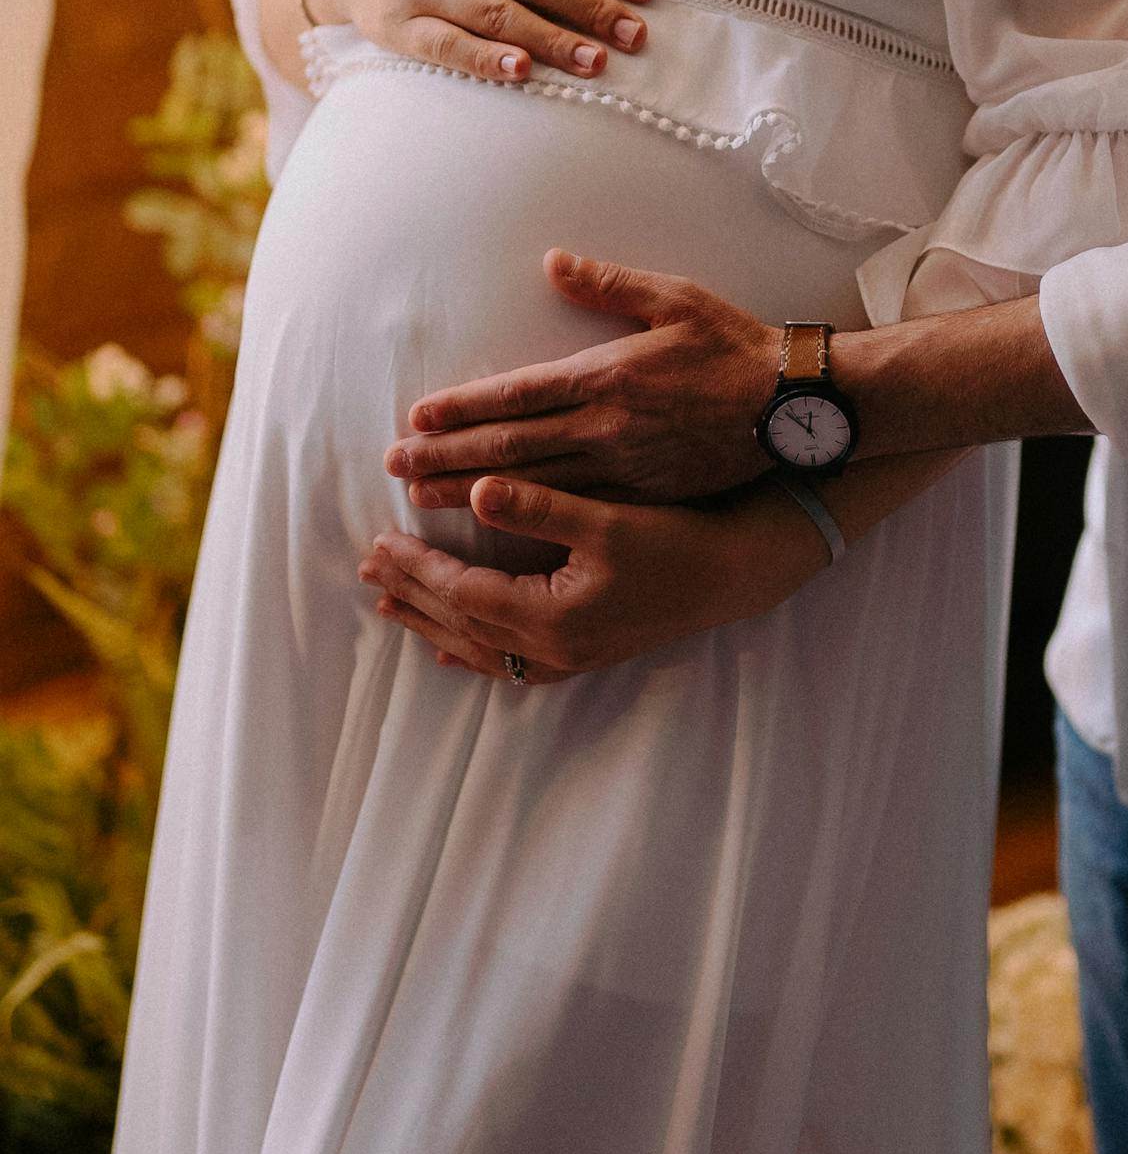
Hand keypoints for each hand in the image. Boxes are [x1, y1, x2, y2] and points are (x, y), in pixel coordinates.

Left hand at [360, 471, 826, 679]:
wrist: (735, 577)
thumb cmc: (677, 541)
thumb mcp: (609, 518)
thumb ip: (540, 507)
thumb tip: (476, 491)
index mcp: (553, 616)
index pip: (463, 593)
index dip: (418, 568)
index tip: (380, 539)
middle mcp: (553, 650)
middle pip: (462, 625)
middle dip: (412, 594)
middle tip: (367, 567)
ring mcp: (568, 660)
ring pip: (479, 648)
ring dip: (432, 625)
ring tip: (390, 606)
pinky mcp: (583, 655)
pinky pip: (508, 662)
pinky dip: (472, 652)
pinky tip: (452, 652)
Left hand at [386, 253, 783, 508]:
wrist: (794, 408)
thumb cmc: (735, 346)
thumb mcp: (676, 298)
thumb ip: (609, 284)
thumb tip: (553, 263)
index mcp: (608, 376)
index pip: (517, 395)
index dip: (463, 407)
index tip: (417, 418)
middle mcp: (606, 427)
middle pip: (510, 447)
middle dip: (446, 456)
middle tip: (394, 467)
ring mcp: (624, 468)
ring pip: (531, 485)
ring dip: (470, 492)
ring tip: (421, 500)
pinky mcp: (644, 496)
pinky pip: (572, 510)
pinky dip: (525, 518)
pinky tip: (495, 527)